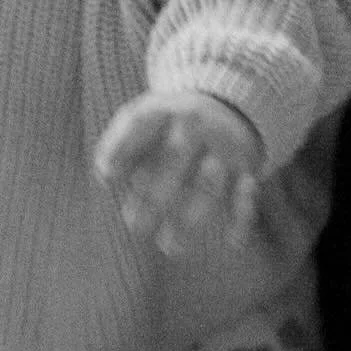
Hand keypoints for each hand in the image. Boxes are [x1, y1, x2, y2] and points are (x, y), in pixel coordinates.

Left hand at [94, 91, 263, 254]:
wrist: (226, 104)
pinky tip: (230, 244)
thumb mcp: (143, 117)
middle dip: (154, 196)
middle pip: (174, 159)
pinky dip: (241, 219)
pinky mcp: (246, 168)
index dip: (122, 147)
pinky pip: (245, 197)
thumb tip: (105, 176)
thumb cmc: (169, 123)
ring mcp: (223, 146)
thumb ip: (118, 142)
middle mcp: (195, 125)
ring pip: (208, 185)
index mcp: (165, 111)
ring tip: (169, 247)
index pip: (141, 125)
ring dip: (190, 218)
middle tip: (135, 227)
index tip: (107, 177)